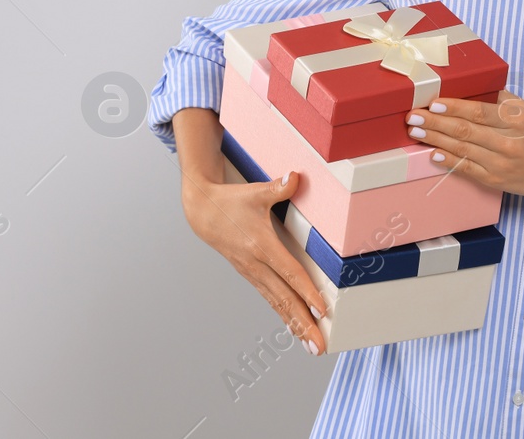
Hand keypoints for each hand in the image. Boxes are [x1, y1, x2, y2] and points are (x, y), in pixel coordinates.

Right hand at [181, 170, 328, 354]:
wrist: (201, 211)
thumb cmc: (231, 201)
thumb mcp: (255, 192)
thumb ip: (278, 187)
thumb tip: (296, 177)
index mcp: (260, 245)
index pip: (289, 272)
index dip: (306, 291)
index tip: (322, 310)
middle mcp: (256, 264)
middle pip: (284, 298)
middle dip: (303, 323)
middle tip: (320, 346)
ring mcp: (252, 272)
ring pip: (277, 303)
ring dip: (295, 326)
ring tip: (312, 346)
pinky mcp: (250, 274)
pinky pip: (270, 298)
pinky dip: (283, 315)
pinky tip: (295, 329)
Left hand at [404, 90, 523, 203]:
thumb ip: (503, 100)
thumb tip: (474, 87)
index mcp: (517, 121)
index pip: (479, 112)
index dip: (454, 107)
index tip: (433, 102)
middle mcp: (508, 143)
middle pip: (465, 131)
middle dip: (435, 122)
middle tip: (413, 116)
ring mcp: (500, 164)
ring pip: (462, 150)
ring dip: (436, 140)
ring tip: (416, 132)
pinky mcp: (495, 180)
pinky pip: (467, 169)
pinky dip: (448, 161)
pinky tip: (433, 153)